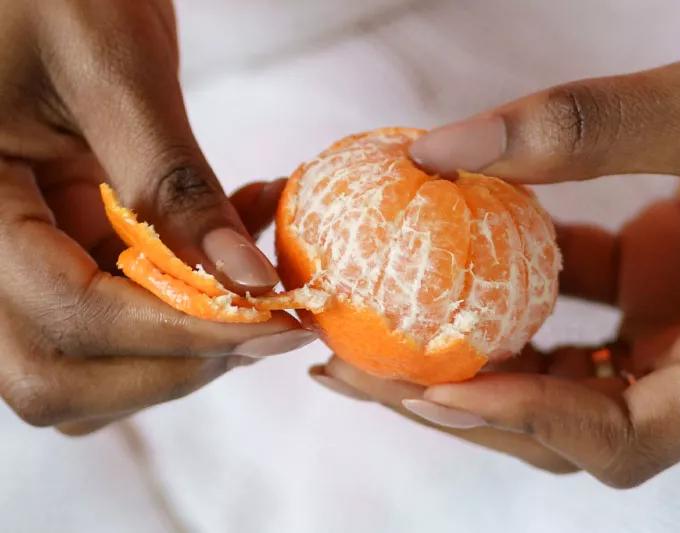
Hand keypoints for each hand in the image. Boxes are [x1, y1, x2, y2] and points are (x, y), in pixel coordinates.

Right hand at [0, 1, 313, 434]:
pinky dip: (187, 302)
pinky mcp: (65, 247)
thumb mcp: (114, 73)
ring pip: (87, 361)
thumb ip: (174, 185)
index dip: (181, 331)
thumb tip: (249, 282)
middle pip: (57, 374)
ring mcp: (24, 257)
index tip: (275, 320)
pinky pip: (119, 309)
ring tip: (255, 280)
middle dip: (173, 365)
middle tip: (262, 326)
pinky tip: (241, 237)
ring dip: (183, 346)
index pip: (71, 314)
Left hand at [312, 14, 679, 486]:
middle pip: (566, 421)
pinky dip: (508, 292)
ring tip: (380, 331)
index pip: (624, 436)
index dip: (523, 419)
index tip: (427, 384)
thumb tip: (442, 151)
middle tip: (361, 369)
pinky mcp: (659, 287)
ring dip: (470, 355)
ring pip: (560, 373)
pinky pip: (570, 306)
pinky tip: (452, 260)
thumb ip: (592, 126)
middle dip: (460, 404)